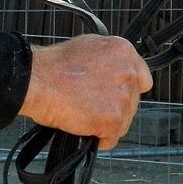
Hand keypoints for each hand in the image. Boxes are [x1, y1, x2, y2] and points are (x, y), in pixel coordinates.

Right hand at [18, 35, 152, 150]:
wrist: (39, 80)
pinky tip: (84, 128)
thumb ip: (109, 58)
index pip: (143, 78)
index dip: (128, 89)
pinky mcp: (113, 120)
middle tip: (92, 105)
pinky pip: (112, 138)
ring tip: (84, 115)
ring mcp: (123, 97)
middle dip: (114, 106)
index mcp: (123, 51)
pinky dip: (99, 138)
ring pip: (123, 121)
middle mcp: (128, 73)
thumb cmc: (54, 65)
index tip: (117, 94)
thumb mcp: (88, 46)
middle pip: (132, 102)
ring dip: (106, 123)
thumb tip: (113, 69)